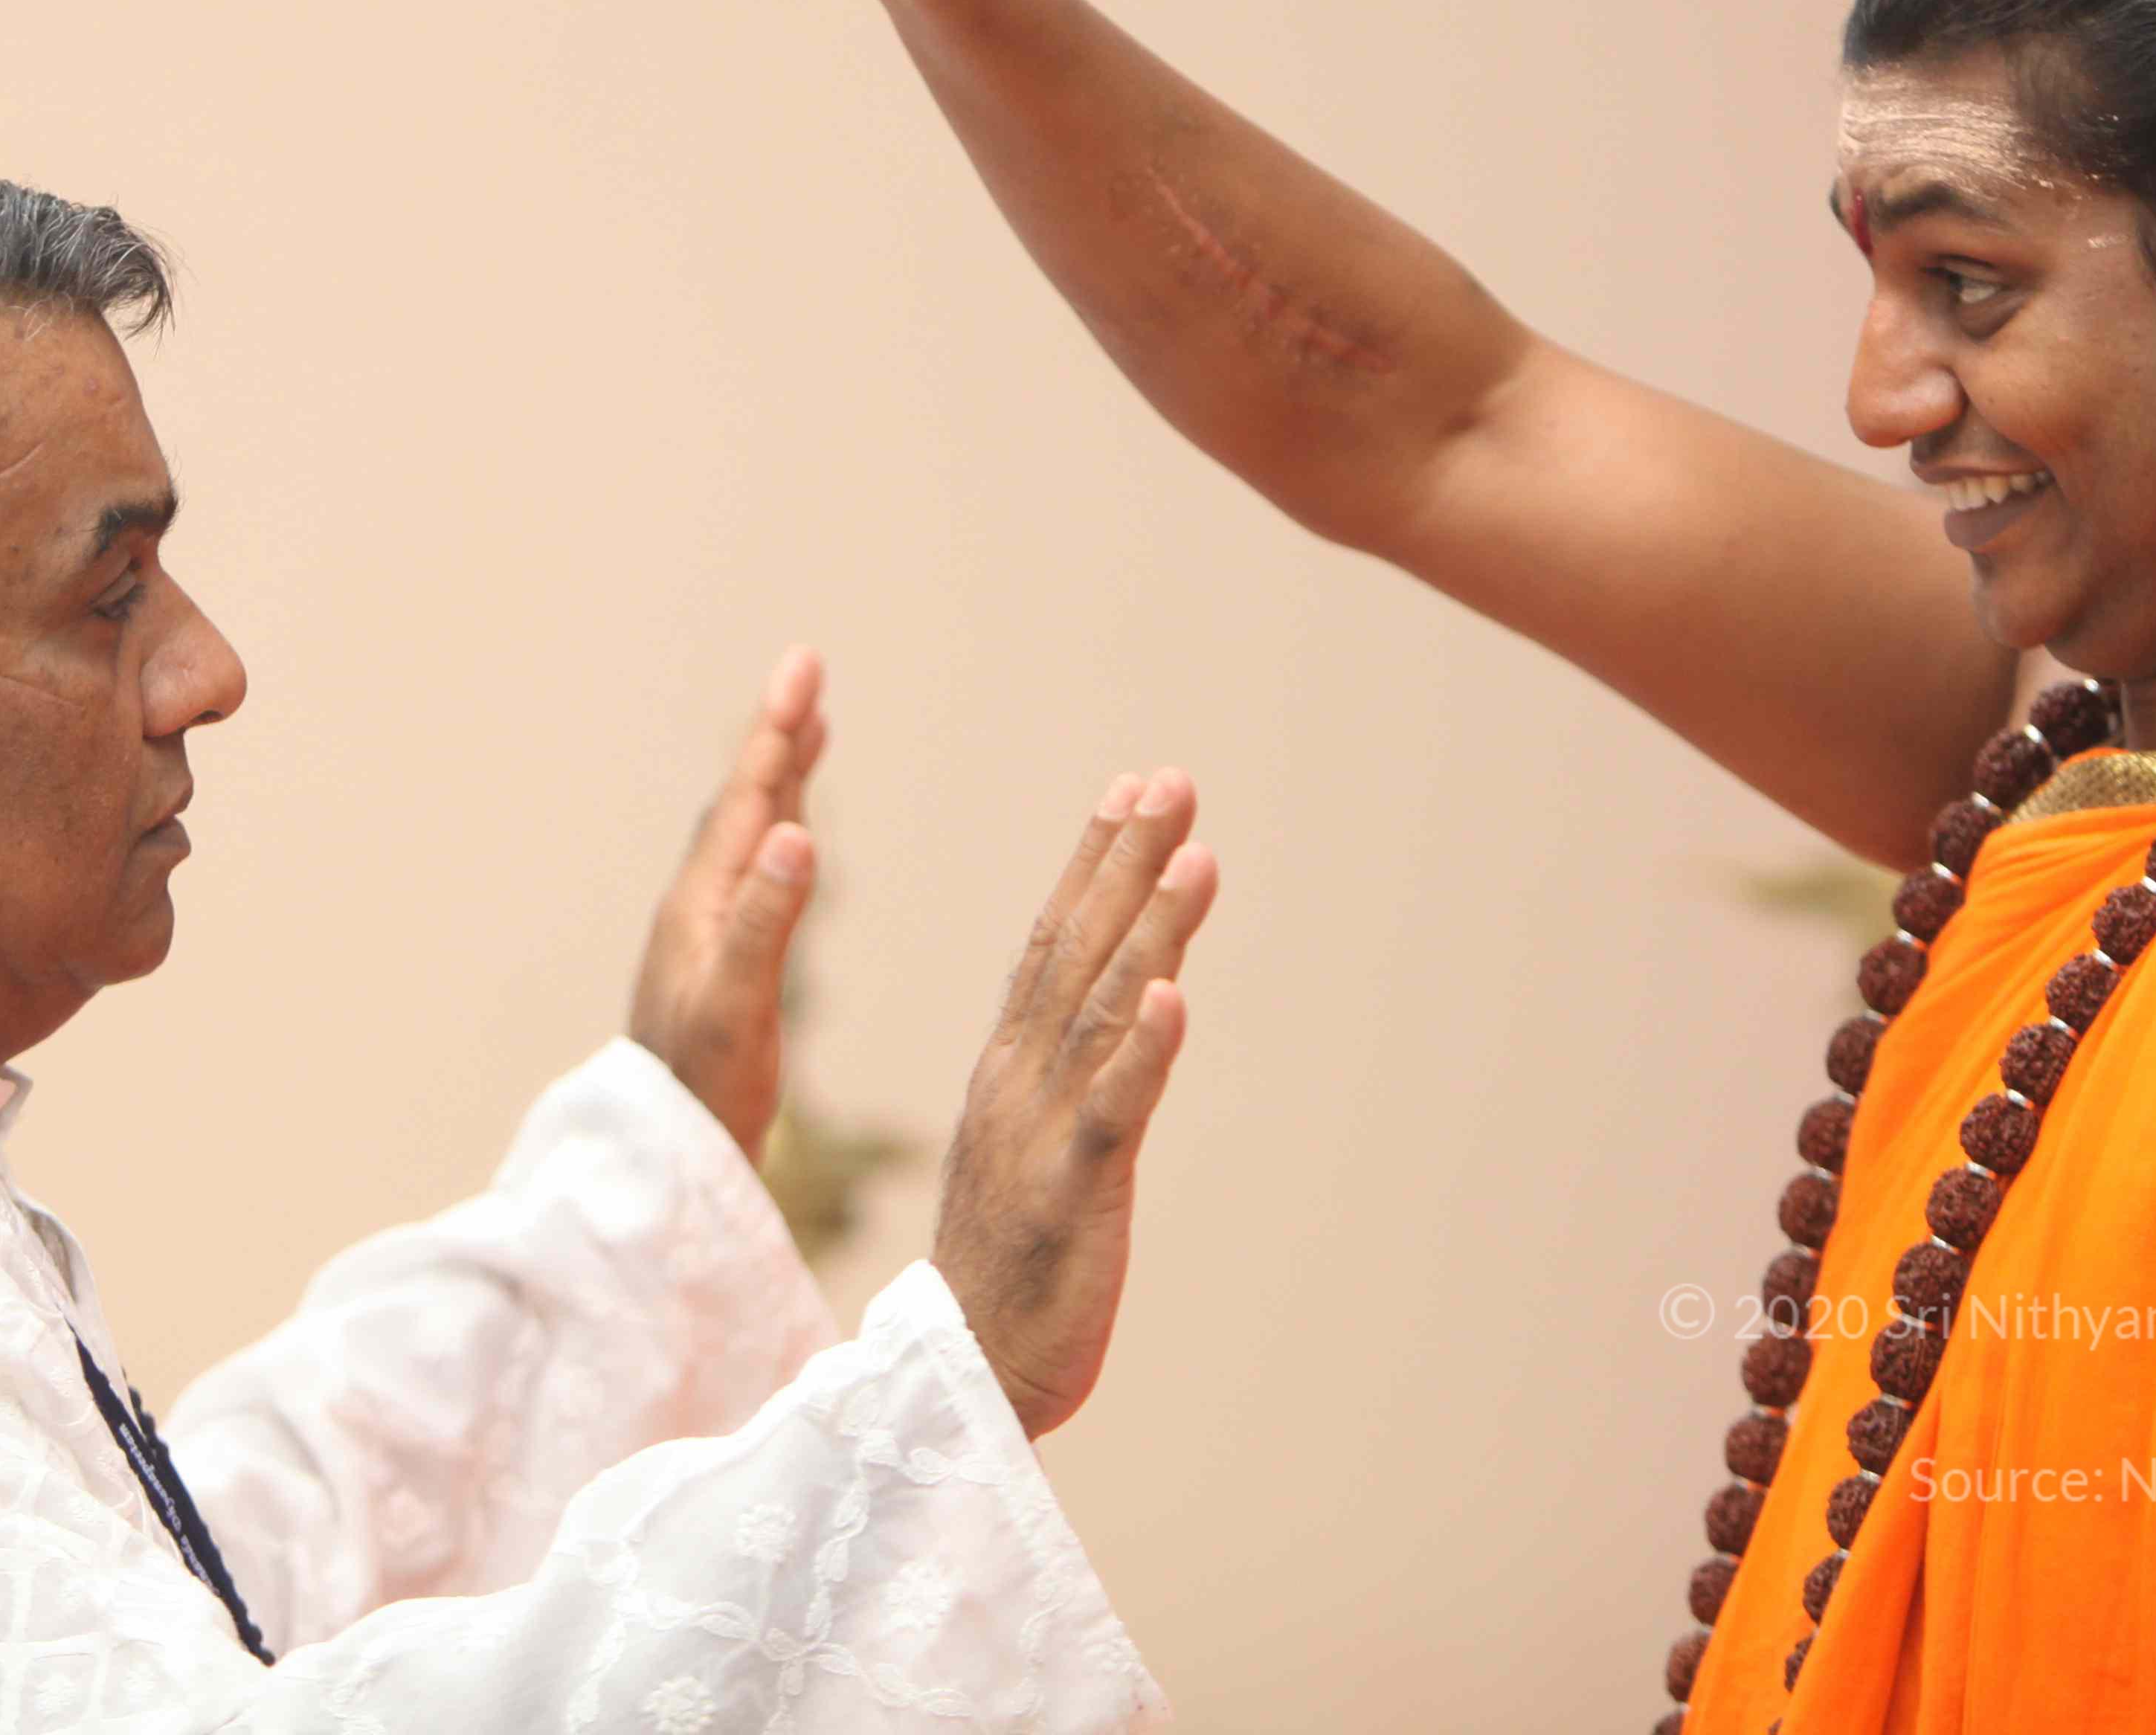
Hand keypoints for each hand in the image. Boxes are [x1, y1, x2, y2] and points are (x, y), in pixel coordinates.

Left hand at [626, 646, 828, 1161]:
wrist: (666, 1149)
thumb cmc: (705, 1083)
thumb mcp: (739, 1001)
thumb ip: (765, 919)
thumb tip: (798, 835)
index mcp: (704, 901)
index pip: (750, 797)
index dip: (777, 730)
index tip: (803, 665)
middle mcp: (701, 902)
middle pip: (746, 799)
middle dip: (778, 734)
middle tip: (808, 670)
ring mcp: (708, 929)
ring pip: (749, 830)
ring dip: (778, 776)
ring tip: (806, 729)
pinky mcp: (721, 957)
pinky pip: (753, 868)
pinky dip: (778, 829)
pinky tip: (788, 837)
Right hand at [932, 771, 1218, 1438]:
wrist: (962, 1377)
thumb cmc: (1008, 1269)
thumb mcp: (1033, 1148)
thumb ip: (1070, 1076)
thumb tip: (1122, 1008)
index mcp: (1008, 1069)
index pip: (1051, 943)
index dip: (1093, 864)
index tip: (1131, 788)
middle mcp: (1018, 1082)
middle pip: (1074, 950)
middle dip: (1123, 860)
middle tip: (1170, 778)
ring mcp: (1040, 1132)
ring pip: (1100, 1010)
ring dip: (1149, 927)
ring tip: (1193, 853)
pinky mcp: (1069, 1192)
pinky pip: (1109, 1112)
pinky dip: (1142, 1050)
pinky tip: (1175, 994)